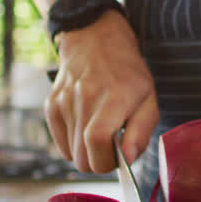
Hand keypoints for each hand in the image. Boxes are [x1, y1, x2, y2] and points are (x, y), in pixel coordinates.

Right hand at [45, 11, 159, 173]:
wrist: (95, 40)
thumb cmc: (128, 74)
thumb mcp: (148, 99)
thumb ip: (141, 131)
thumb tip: (128, 159)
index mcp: (114, 97)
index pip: (97, 142)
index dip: (108, 160)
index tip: (119, 156)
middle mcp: (85, 98)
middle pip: (82, 158)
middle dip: (99, 161)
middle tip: (112, 145)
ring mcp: (64, 101)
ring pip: (71, 154)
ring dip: (87, 152)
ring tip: (100, 131)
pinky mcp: (51, 105)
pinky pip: (60, 144)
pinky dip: (73, 144)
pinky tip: (86, 126)